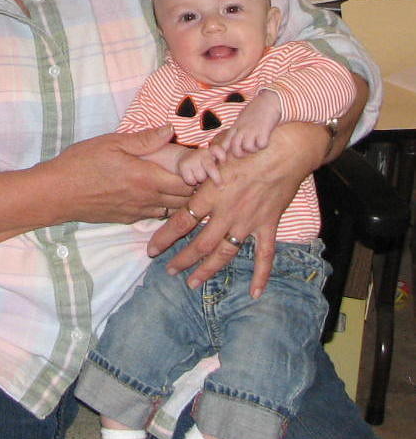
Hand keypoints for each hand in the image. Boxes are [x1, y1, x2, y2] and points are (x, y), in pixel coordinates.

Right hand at [45, 126, 193, 224]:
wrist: (56, 194)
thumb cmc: (81, 164)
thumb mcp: (111, 143)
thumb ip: (144, 139)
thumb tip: (170, 129)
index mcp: (146, 178)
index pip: (188, 182)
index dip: (201, 174)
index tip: (206, 163)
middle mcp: (146, 199)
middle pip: (185, 199)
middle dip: (196, 187)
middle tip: (201, 172)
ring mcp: (137, 212)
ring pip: (172, 210)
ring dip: (181, 199)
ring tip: (185, 184)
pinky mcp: (126, 219)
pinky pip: (155, 214)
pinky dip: (164, 206)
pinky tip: (160, 194)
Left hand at [147, 122, 327, 296]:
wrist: (286, 149)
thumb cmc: (250, 145)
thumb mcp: (218, 151)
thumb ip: (200, 163)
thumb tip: (187, 170)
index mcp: (211, 193)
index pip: (181, 221)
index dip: (165, 238)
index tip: (152, 249)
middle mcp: (226, 212)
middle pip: (199, 244)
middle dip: (182, 260)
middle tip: (169, 270)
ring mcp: (248, 222)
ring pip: (224, 253)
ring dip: (207, 270)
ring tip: (193, 282)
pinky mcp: (268, 225)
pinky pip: (264, 255)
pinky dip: (261, 275)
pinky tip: (255, 293)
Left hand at [218, 90, 281, 157]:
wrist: (268, 101)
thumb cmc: (255, 111)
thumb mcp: (241, 120)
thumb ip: (236, 131)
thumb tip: (229, 144)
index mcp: (235, 128)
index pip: (225, 144)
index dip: (225, 153)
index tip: (227, 158)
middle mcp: (241, 130)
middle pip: (235, 150)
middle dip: (242, 154)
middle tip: (249, 149)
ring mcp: (251, 130)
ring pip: (248, 148)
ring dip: (254, 149)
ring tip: (258, 142)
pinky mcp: (263, 130)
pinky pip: (261, 144)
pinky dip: (264, 144)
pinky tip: (265, 138)